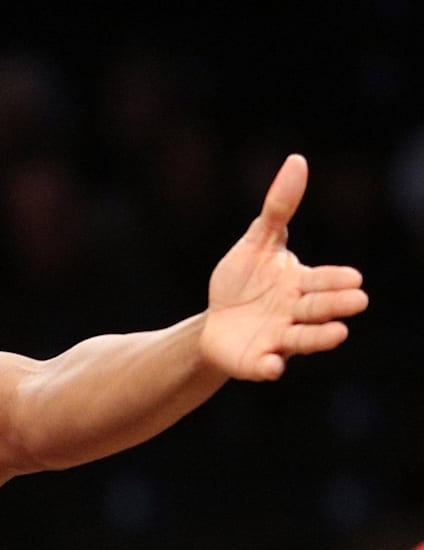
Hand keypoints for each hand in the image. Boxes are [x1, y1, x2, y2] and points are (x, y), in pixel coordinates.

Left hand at [201, 154, 368, 379]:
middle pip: (319, 309)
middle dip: (336, 305)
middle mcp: (295, 314)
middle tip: (356, 301)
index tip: (354, 278)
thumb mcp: (257, 242)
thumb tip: (297, 159)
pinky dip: (270, 367)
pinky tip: (273, 366)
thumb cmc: (243, 281)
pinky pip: (265, 366)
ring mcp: (278, 340)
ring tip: (339, 334)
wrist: (216, 323)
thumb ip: (278, 208)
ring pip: (303, 339)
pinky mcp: (256, 361)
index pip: (322, 281)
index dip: (336, 280)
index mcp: (300, 285)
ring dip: (320, 337)